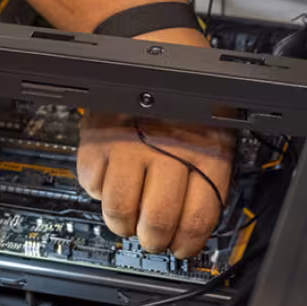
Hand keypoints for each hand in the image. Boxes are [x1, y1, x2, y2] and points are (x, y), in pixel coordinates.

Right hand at [76, 113, 234, 258]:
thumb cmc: (188, 102)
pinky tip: (113, 177)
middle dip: (154, 241)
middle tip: (152, 236)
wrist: (156, 56)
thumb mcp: (215, 137)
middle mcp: (167, 150)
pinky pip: (92, 186)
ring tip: (129, 213)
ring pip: (119, 212)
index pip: (196, 220)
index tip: (180, 248)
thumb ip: (206, 181)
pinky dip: (99, 190)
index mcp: (204, 153)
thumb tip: (191, 231)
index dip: (187, 245)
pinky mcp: (97, 140)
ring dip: (123, 223)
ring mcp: (129, 146)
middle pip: (156, 223)